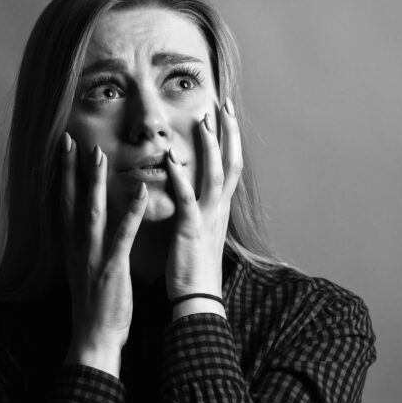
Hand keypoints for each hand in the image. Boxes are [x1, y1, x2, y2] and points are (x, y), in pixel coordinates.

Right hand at [60, 132, 148, 376]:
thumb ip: (85, 246)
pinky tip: (139, 191)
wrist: (94, 337)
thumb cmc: (94, 305)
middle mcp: (77, 247)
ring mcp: (93, 256)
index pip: (63, 204)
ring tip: (98, 153)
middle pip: (71, 200)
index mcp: (71, 247)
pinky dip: (130, 211)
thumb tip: (87, 227)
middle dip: (70, 169)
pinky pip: (122, 235)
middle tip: (70, 140)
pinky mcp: (112, 267)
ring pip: (92, 211)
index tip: (62, 150)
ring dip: (94, 181)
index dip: (61, 175)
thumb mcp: (85, 270)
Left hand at [165, 98, 242, 314]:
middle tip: (223, 104)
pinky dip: (181, 176)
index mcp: (219, 209)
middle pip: (230, 163)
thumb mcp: (201, 232)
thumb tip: (195, 192)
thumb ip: (199, 209)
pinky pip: (188, 198)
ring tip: (203, 121)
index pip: (230, 166)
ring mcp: (208, 218)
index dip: (230, 139)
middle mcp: (219, 209)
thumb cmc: (194, 267)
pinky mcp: (192, 230)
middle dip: (228, 133)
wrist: (197, 299)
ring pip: (214, 175)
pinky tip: (171, 158)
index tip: (224, 114)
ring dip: (209, 147)